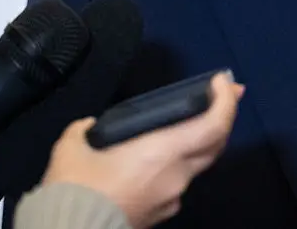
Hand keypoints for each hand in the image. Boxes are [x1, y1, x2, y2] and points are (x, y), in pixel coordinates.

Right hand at [42, 73, 243, 228]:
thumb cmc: (77, 188)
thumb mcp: (71, 148)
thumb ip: (84, 130)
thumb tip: (89, 126)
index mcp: (163, 152)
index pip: (214, 126)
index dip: (225, 101)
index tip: (221, 81)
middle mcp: (177, 175)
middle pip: (215, 143)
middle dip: (224, 115)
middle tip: (224, 92)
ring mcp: (173, 198)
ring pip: (195, 164)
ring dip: (197, 142)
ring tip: (184, 125)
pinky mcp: (162, 215)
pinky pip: (176, 183)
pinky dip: (175, 165)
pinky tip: (153, 160)